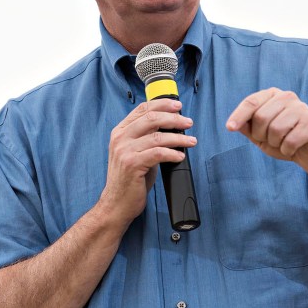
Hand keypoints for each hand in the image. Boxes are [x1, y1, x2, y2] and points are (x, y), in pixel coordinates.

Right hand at [99, 99, 196, 227]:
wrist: (116, 203)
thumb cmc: (129, 179)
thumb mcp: (134, 152)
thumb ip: (146, 138)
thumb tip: (170, 127)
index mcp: (119, 132)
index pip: (142, 109)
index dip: (162, 104)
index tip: (178, 106)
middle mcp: (120, 138)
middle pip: (151, 118)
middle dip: (174, 118)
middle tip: (188, 122)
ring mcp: (125, 151)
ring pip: (158, 136)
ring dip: (179, 138)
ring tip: (191, 141)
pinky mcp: (132, 164)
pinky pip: (158, 153)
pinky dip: (173, 153)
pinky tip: (180, 156)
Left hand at [226, 88, 307, 173]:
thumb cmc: (283, 142)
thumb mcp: (260, 136)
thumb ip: (248, 128)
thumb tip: (235, 124)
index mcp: (272, 95)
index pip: (251, 102)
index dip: (239, 115)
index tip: (230, 128)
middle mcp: (287, 97)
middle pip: (261, 117)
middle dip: (261, 136)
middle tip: (271, 141)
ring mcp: (302, 108)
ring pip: (275, 129)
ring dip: (275, 144)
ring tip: (283, 143)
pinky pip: (290, 141)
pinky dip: (287, 150)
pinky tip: (294, 148)